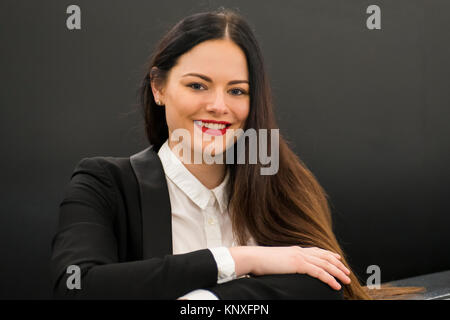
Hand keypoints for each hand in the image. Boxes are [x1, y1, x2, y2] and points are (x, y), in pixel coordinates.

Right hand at [230, 245, 350, 290]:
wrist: (253, 258)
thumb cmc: (260, 262)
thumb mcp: (276, 262)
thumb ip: (285, 263)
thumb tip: (287, 269)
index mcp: (294, 250)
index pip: (316, 251)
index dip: (329, 254)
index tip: (337, 258)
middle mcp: (299, 251)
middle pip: (324, 257)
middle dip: (338, 265)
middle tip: (347, 272)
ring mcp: (299, 256)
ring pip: (325, 264)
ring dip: (338, 273)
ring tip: (346, 280)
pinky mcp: (298, 264)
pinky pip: (319, 272)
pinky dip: (329, 278)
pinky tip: (336, 285)